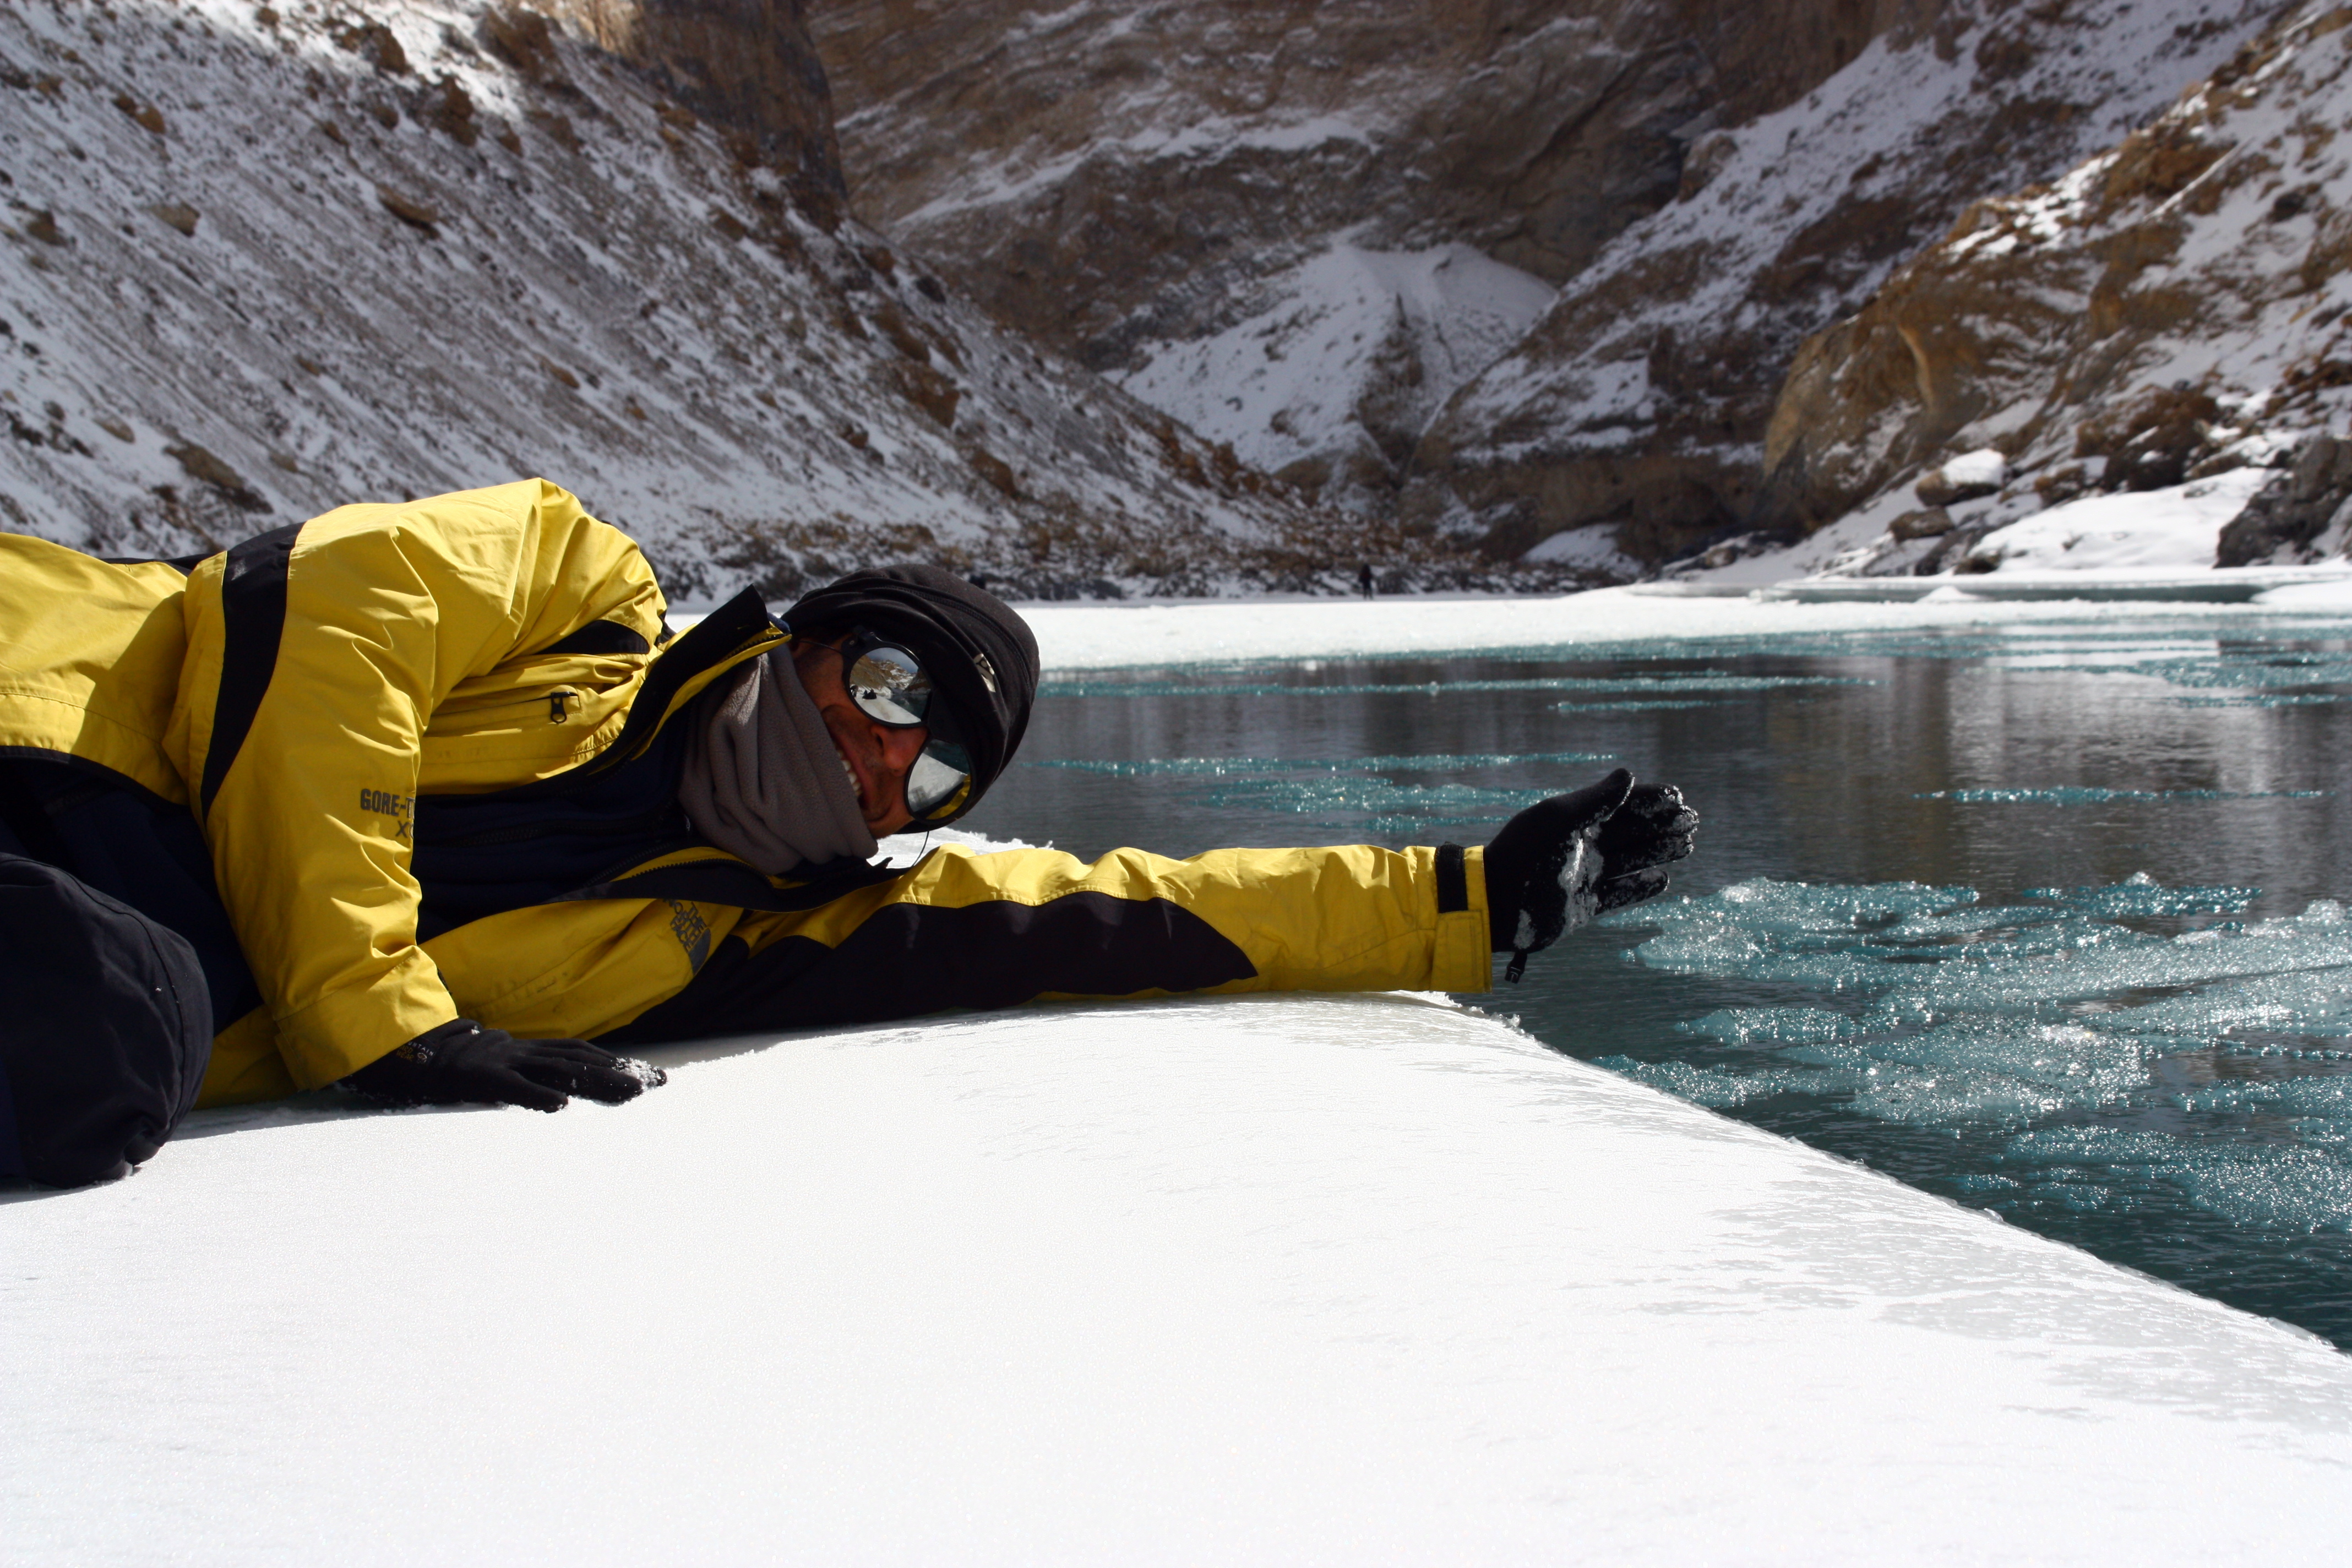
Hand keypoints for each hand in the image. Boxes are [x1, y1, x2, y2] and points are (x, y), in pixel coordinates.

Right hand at [342, 1019, 665, 1111]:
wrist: (402, 1052)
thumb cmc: (448, 1066)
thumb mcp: (493, 1069)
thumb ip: (521, 1076)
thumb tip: (554, 1091)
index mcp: (525, 1052)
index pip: (580, 1056)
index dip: (616, 1064)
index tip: (651, 1077)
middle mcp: (522, 1054)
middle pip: (581, 1062)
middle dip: (621, 1072)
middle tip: (659, 1083)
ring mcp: (503, 1063)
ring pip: (559, 1072)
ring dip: (597, 1082)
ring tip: (632, 1091)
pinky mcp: (480, 1079)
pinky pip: (512, 1088)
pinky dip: (536, 1096)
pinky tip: (561, 1107)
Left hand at [1483, 770, 1698, 981]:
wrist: (1497, 902)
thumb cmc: (1524, 853)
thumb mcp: (1559, 819)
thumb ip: (1596, 799)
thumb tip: (1629, 775)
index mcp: (1575, 821)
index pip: (1619, 806)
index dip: (1648, 800)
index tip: (1677, 797)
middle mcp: (1582, 847)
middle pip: (1631, 832)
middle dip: (1662, 825)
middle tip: (1692, 820)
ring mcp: (1585, 876)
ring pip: (1631, 861)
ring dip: (1658, 851)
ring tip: (1687, 845)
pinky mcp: (1585, 906)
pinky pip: (1620, 894)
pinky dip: (1641, 887)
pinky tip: (1663, 879)